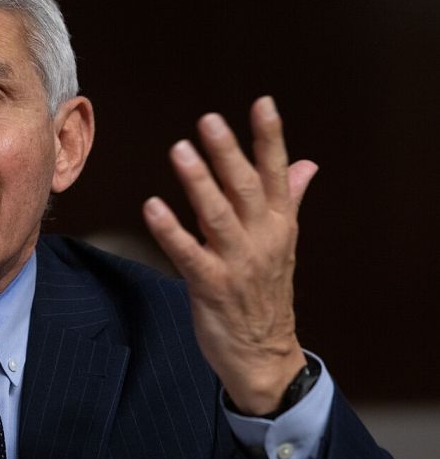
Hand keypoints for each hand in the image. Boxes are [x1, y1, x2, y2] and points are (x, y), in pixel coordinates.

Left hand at [142, 96, 317, 414]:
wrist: (264, 354)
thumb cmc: (265, 292)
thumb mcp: (282, 243)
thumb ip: (288, 199)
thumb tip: (306, 164)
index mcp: (279, 224)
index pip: (276, 173)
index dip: (270, 138)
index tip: (262, 103)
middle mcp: (262, 239)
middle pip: (245, 187)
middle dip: (228, 152)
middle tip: (209, 120)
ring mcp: (238, 263)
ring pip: (218, 216)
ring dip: (199, 183)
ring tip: (180, 150)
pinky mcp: (211, 287)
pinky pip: (188, 254)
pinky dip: (170, 231)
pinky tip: (152, 207)